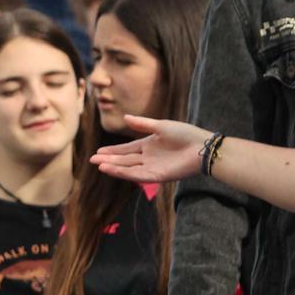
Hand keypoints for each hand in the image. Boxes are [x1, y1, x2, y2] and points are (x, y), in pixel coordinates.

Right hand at [89, 115, 210, 184]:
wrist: (202, 147)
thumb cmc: (185, 134)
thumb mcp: (161, 126)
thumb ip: (142, 124)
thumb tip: (125, 118)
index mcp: (149, 145)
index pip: (127, 149)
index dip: (113, 151)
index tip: (98, 152)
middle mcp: (148, 158)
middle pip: (124, 159)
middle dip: (108, 159)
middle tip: (92, 160)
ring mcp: (151, 167)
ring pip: (127, 168)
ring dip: (113, 167)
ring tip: (98, 165)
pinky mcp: (156, 176)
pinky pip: (136, 175)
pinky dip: (123, 173)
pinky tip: (111, 169)